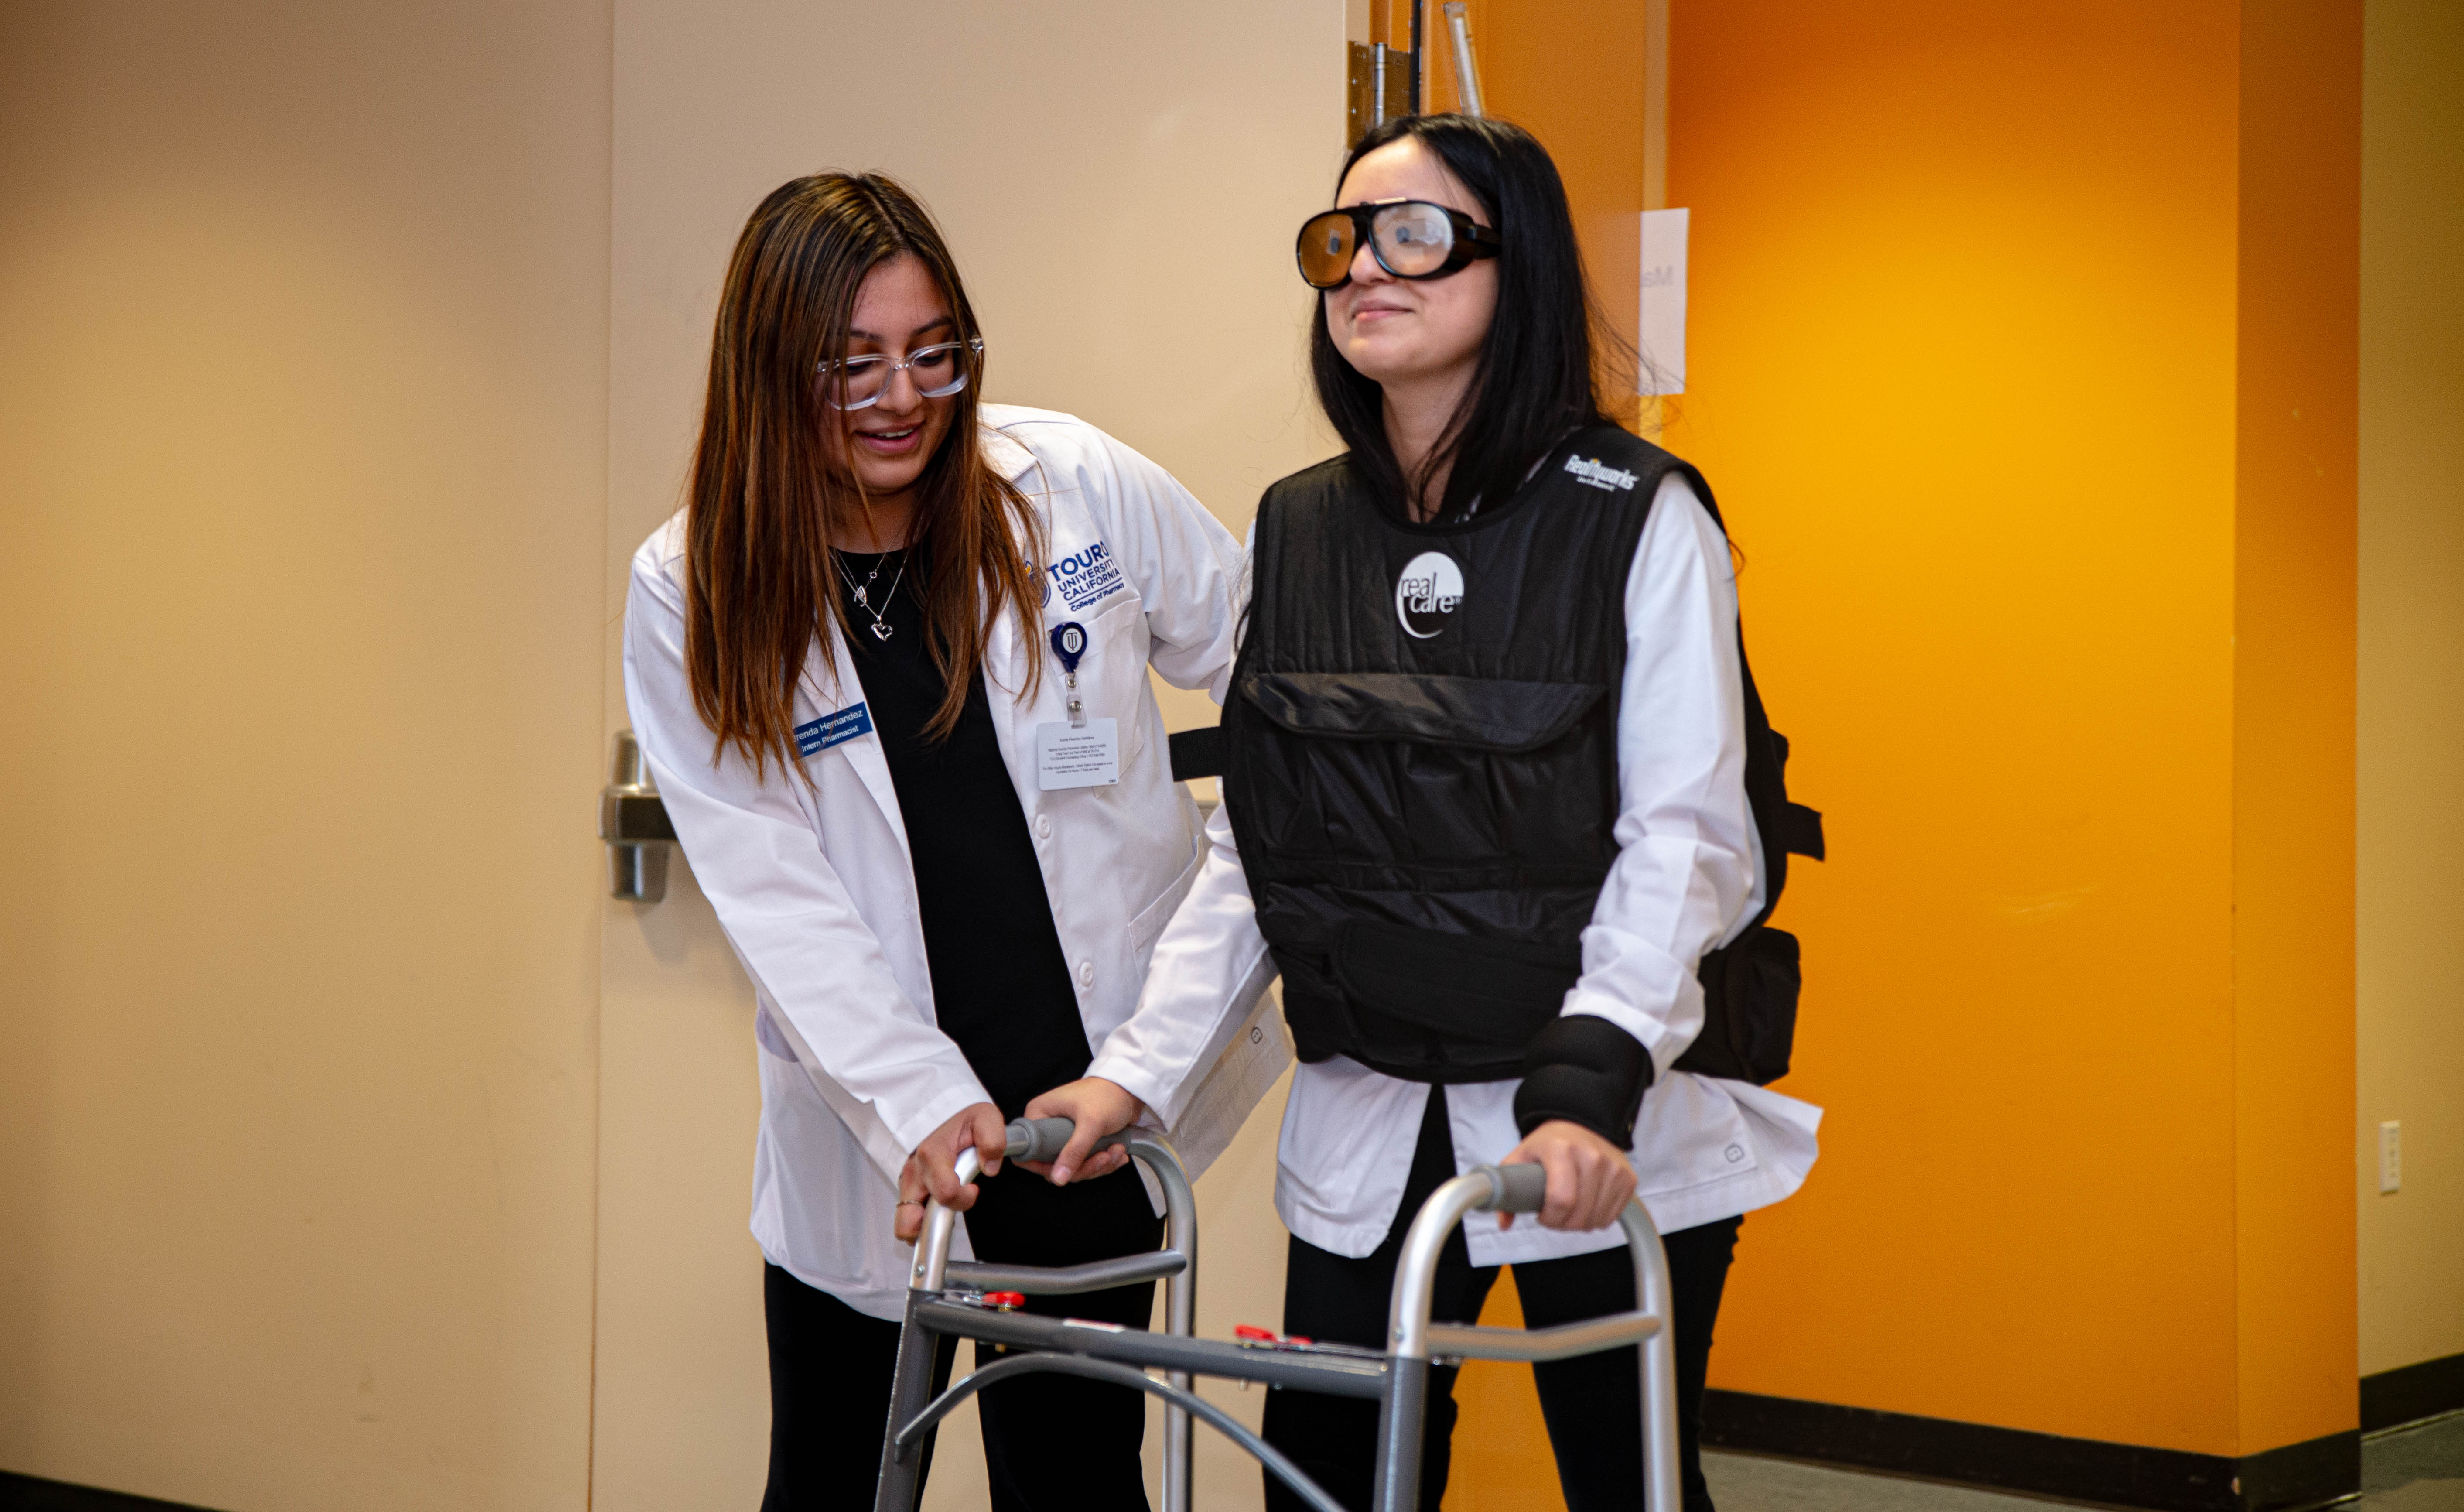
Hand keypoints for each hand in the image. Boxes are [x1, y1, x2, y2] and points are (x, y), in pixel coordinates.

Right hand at [896, 1102, 1008, 1242]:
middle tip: (952, 1211)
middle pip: (909, 1220)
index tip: (973, 1189)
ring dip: (924, 1226)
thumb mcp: (985, 1118)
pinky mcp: (907, 1187)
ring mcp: (908, 1182)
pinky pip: (908, 1215)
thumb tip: (989, 1168)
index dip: (964, 1199)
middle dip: (932, 1228)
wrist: (943, 1111)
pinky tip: (938, 1206)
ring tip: (946, 1209)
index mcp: (932, 1155)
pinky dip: (921, 1220)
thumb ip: (992, 1141)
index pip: (945, 1193)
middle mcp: (915, 1172)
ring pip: (904, 1222)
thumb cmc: (963, 1118)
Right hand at [1021, 1077, 1144, 1185]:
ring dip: (1099, 1165)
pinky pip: (1086, 1163)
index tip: (1067, 1171)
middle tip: (1105, 1157)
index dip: (1045, 1167)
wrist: (1130, 1089)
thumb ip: (1074, 1152)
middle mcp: (1048, 1125)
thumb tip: (1057, 1178)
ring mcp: (1064, 1135)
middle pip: (1055, 1164)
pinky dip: (1104, 1162)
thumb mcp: (1091, 1123)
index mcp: (1040, 1114)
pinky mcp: (1080, 1141)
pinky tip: (1118, 1152)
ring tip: (1116, 1150)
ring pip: (1074, 1167)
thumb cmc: (1108, 1094)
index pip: (1028, 1152)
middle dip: (1084, 1166)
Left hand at [1498, 1119, 1637, 1232]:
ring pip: (1596, 1219)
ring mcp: (1613, 1167)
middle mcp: (1592, 1156)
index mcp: (1561, 1149)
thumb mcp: (1521, 1158)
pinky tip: (1586, 1204)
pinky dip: (1597, 1218)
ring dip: (1579, 1222)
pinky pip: (1611, 1216)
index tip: (1542, 1215)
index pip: (1561, 1200)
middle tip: (1554, 1213)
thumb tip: (1503, 1222)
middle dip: (1562, 1223)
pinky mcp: (1628, 1177)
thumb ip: (1507, 1188)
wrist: (1580, 1124)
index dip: (1549, 1218)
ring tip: (1570, 1208)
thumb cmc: (1548, 1145)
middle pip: (1579, 1215)